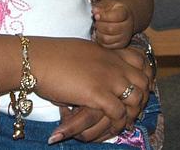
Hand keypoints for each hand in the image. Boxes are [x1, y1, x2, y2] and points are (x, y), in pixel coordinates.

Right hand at [30, 39, 150, 143]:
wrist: (36, 59)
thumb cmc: (50, 56)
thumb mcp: (79, 51)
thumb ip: (92, 60)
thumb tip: (92, 68)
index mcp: (107, 52)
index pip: (139, 60)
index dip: (143, 75)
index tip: (139, 89)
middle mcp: (112, 64)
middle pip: (143, 81)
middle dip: (142, 97)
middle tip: (134, 111)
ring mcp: (107, 78)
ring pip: (135, 98)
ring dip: (132, 113)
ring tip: (126, 123)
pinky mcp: (98, 94)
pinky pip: (119, 113)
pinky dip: (118, 123)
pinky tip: (113, 127)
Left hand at [91, 0, 134, 48]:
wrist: (124, 18)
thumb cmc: (113, 10)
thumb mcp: (108, 4)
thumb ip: (101, 6)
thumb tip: (94, 11)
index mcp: (125, 13)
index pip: (116, 16)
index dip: (104, 16)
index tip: (96, 15)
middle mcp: (128, 26)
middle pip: (110, 29)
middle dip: (99, 25)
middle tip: (96, 22)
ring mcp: (125, 36)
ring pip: (107, 39)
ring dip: (99, 33)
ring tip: (98, 28)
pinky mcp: (121, 45)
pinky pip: (107, 46)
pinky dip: (100, 40)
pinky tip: (100, 33)